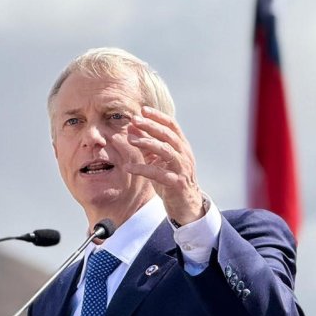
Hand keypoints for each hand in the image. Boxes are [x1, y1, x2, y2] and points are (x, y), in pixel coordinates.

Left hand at [113, 105, 205, 224]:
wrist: (186, 205)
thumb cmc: (171, 180)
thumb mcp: (159, 160)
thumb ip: (148, 145)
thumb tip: (132, 127)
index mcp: (182, 146)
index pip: (172, 126)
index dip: (158, 116)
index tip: (143, 109)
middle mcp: (184, 154)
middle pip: (168, 135)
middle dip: (151, 126)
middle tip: (134, 120)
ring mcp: (182, 168)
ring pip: (165, 151)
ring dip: (147, 143)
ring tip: (130, 140)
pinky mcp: (176, 183)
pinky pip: (158, 173)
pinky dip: (143, 169)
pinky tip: (129, 167)